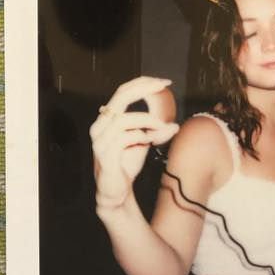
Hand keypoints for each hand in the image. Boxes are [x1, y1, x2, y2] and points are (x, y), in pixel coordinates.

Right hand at [90, 76, 179, 210]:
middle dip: (143, 89)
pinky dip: (140, 136)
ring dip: (146, 120)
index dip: (142, 83)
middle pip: (120, 97)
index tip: (163, 82)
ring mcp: (100, 140)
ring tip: (160, 127)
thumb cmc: (125, 165)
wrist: (115, 192)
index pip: (122, 92)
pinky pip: (123, 138)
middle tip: (162, 86)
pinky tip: (148, 141)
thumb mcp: (143, 143)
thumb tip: (174, 124)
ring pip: (124, 119)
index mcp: (107, 119)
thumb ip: (154, 132)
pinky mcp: (105, 155)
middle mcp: (100, 126)